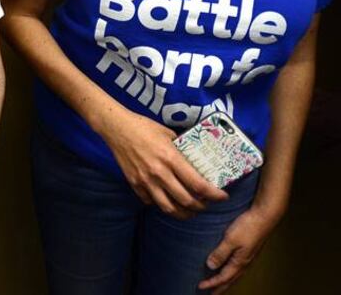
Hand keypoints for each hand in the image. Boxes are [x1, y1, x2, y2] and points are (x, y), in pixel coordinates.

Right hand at [99, 110, 226, 218]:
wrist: (117, 128)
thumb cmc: (144, 127)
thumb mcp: (168, 134)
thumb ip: (181, 149)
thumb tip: (195, 159)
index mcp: (171, 159)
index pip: (198, 185)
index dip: (214, 195)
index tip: (223, 196)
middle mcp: (159, 173)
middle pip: (186, 201)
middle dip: (201, 207)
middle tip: (207, 204)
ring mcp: (145, 181)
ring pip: (168, 208)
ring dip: (183, 213)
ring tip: (190, 211)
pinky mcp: (134, 184)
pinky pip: (151, 202)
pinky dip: (162, 205)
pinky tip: (168, 201)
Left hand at [199, 205, 278, 292]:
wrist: (265, 216)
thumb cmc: (248, 226)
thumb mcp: (231, 239)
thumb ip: (220, 253)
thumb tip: (211, 267)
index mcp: (240, 262)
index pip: (223, 278)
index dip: (211, 283)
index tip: (200, 287)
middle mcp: (245, 262)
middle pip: (231, 280)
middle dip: (220, 288)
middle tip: (211, 294)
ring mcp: (248, 257)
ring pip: (235, 274)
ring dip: (226, 281)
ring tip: (219, 285)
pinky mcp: (249, 250)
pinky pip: (238, 267)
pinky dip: (231, 272)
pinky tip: (229, 268)